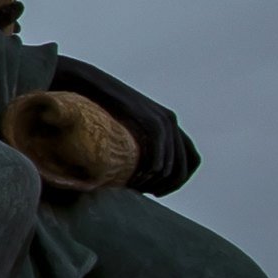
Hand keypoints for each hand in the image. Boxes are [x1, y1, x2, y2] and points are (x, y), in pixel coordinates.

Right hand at [49, 58, 200, 194]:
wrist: (87, 83)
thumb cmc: (97, 107)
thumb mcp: (121, 129)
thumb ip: (132, 145)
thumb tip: (131, 174)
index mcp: (169, 124)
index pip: (191, 160)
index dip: (179, 180)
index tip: (158, 191)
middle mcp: (171, 121)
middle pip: (186, 165)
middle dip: (171, 185)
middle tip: (150, 193)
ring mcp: (163, 119)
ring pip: (173, 163)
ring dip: (158, 180)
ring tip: (138, 187)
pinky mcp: (151, 119)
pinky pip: (161, 151)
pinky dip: (154, 168)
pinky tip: (141, 177)